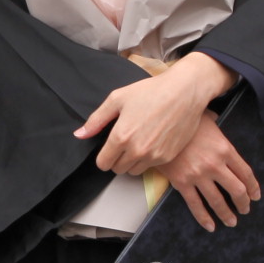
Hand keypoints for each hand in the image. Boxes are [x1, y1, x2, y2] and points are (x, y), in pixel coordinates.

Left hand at [74, 51, 236, 178]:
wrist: (184, 92)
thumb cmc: (150, 91)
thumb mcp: (117, 99)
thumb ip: (96, 120)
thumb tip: (79, 135)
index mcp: (121, 137)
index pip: (103, 163)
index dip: (103, 157)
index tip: (108, 148)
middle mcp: (137, 150)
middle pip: (117, 169)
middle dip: (116, 159)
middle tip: (124, 143)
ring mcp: (154, 156)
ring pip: (133, 171)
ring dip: (131, 161)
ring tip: (137, 142)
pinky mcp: (168, 157)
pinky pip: (150, 167)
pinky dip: (148, 159)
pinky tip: (151, 142)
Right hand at [161, 114, 261, 231]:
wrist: (157, 127)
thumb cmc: (182, 121)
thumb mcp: (204, 118)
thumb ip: (215, 122)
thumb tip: (217, 118)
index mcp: (225, 149)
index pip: (246, 173)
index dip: (253, 187)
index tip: (255, 196)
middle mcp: (215, 164)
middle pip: (237, 190)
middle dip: (243, 203)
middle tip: (245, 209)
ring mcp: (199, 175)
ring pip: (218, 201)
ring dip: (227, 214)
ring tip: (231, 221)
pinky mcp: (182, 183)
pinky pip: (195, 205)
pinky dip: (204, 218)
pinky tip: (210, 226)